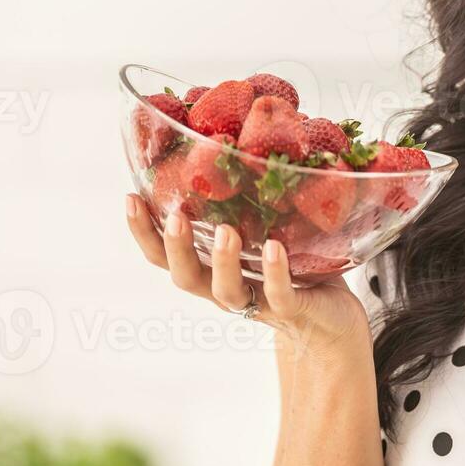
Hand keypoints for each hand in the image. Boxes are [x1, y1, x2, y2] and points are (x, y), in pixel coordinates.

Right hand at [124, 194, 370, 358]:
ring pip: (227, 291)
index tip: (130, 198)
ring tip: (226, 231)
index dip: (143, 232)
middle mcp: (226, 289)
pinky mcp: (292, 310)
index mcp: (211, 269)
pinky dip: (274, 273)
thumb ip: (248, 202)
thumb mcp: (266, 232)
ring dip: (222, 261)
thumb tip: (240, 144)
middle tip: (175, 218)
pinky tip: (273, 249)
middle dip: (175, 247)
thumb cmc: (296, 269)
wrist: (334, 321)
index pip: (164, 256)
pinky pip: (279, 295)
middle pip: (185, 277)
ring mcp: (258, 303)